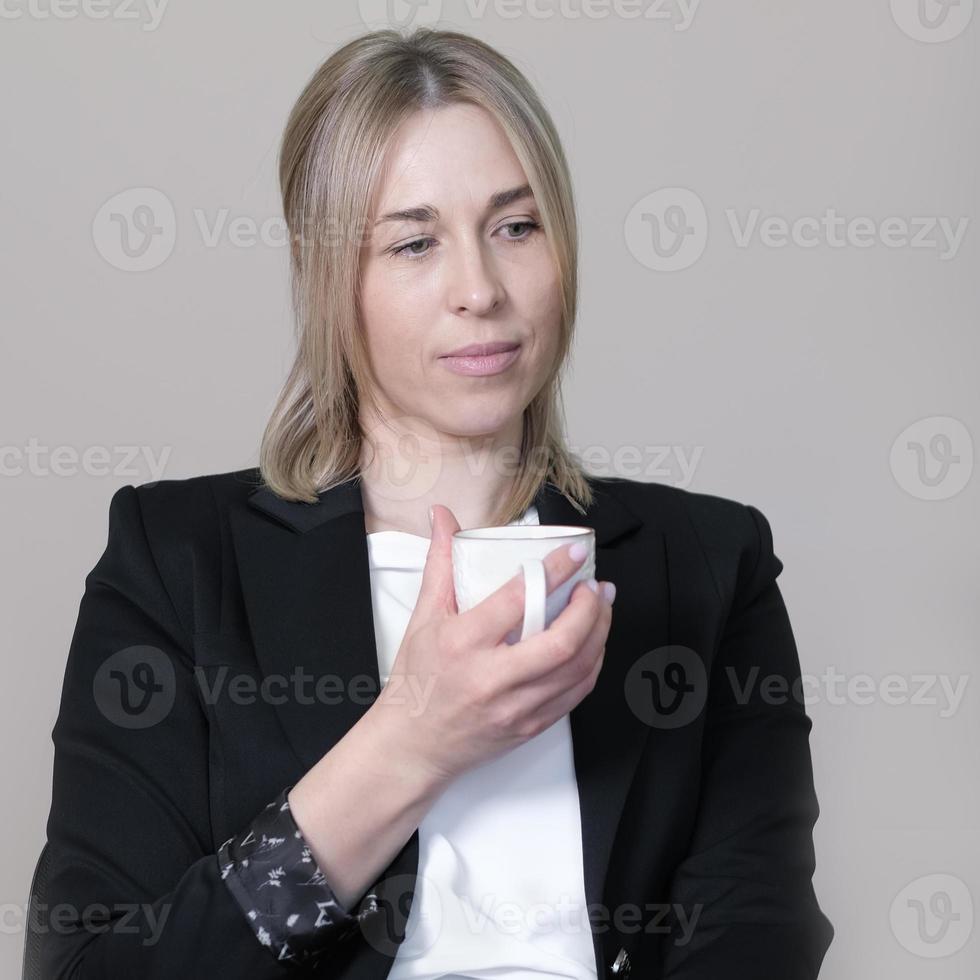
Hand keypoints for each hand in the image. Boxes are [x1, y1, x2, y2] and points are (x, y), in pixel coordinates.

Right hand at [371, 503, 613, 783]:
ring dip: (599, 634)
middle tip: (596, 587)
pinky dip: (591, 665)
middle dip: (590, 609)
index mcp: (464, 643)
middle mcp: (492, 678)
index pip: (518, 600)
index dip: (554, 572)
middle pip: (561, 643)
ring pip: (576, 670)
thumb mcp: (423, 618)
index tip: (575, 554)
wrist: (413, 745)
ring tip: (602, 609)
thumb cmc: (416, 681)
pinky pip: (575, 695)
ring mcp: (515, 707)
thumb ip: (439, 563)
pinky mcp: (529, 726)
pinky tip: (593, 645)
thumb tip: (443, 519)